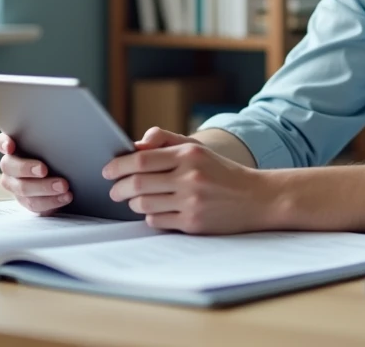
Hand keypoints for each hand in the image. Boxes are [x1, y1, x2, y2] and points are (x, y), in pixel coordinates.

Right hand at [0, 133, 71, 214]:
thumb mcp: (53, 146)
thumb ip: (50, 140)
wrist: (64, 179)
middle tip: (44, 169)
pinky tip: (64, 197)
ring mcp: (15, 184)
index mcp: (15, 147)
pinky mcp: (25, 200)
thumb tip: (64, 132)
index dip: (4, 143)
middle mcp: (10, 166)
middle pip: (9, 166)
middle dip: (26, 168)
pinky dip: (51, 201)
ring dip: (44, 187)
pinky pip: (34, 203)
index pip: (1, 142)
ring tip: (63, 186)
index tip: (11, 146)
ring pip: (22, 188)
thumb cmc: (57, 155)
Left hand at [102, 127, 275, 233]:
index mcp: (189, 154)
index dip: (118, 166)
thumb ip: (167, 142)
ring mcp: (191, 202)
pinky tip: (155, 211)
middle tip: (114, 190)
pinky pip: (157, 221)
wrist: (257, 197)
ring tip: (134, 200)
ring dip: (133, 203)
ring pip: (143, 205)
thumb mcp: (199, 150)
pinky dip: (150, 216)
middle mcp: (190, 177)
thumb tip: (136, 144)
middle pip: (138, 183)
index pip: (142, 159)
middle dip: (118, 188)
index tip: (108, 170)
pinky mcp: (193, 223)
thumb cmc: (223, 172)